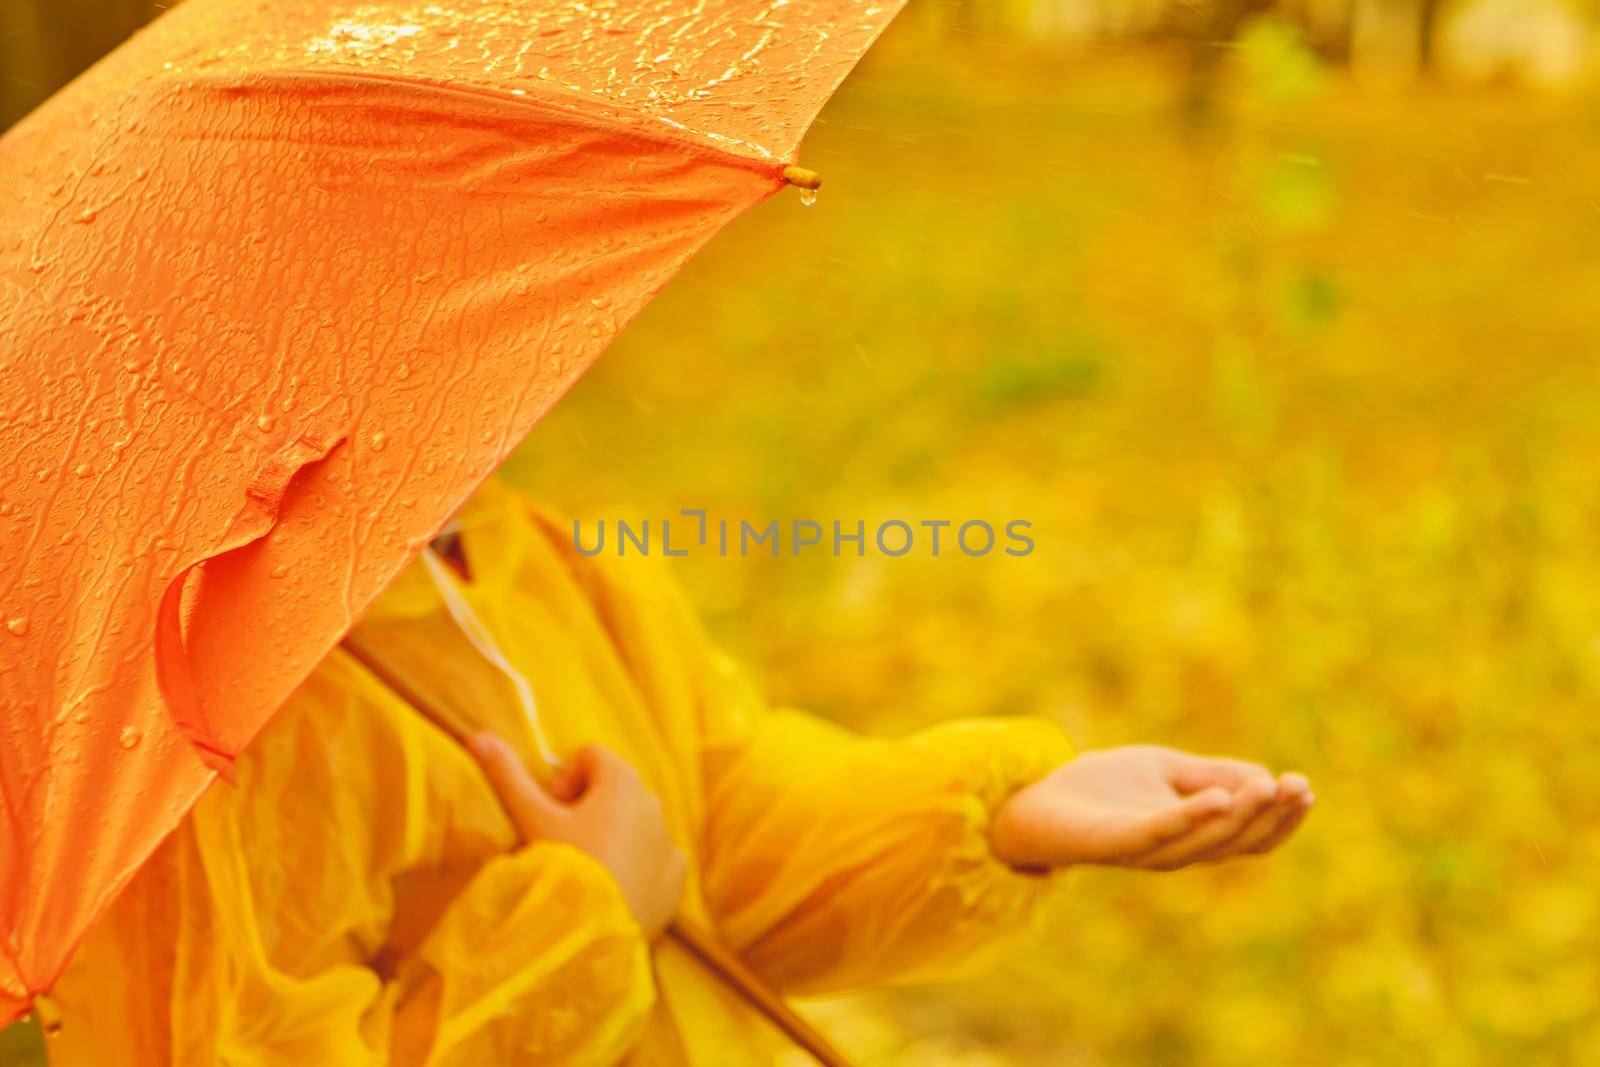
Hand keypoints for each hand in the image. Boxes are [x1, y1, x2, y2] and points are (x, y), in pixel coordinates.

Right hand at [469, 735, 687, 938]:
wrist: (593, 935)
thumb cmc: (563, 866)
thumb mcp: (532, 819)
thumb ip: (507, 775)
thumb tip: (479, 737)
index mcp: (623, 781)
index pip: (592, 757)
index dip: (566, 781)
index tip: (552, 814)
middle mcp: (653, 803)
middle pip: (614, 791)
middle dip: (588, 810)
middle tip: (562, 846)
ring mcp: (668, 841)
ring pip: (634, 827)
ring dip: (611, 839)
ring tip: (585, 873)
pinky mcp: (676, 877)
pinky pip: (655, 861)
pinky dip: (636, 869)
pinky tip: (612, 893)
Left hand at [990, 744, 1312, 870]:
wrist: (1035, 798)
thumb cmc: (1100, 788)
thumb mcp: (1165, 770)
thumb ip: (1211, 775)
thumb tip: (1265, 778)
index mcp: (1191, 836)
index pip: (1248, 837)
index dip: (1280, 819)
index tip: (1306, 789)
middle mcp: (1173, 852)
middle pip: (1235, 843)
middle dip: (1271, 817)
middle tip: (1299, 788)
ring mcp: (1143, 851)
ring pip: (1204, 843)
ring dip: (1240, 817)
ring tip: (1267, 789)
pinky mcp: (1112, 843)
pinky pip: (1156, 834)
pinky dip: (1188, 818)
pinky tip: (1215, 798)